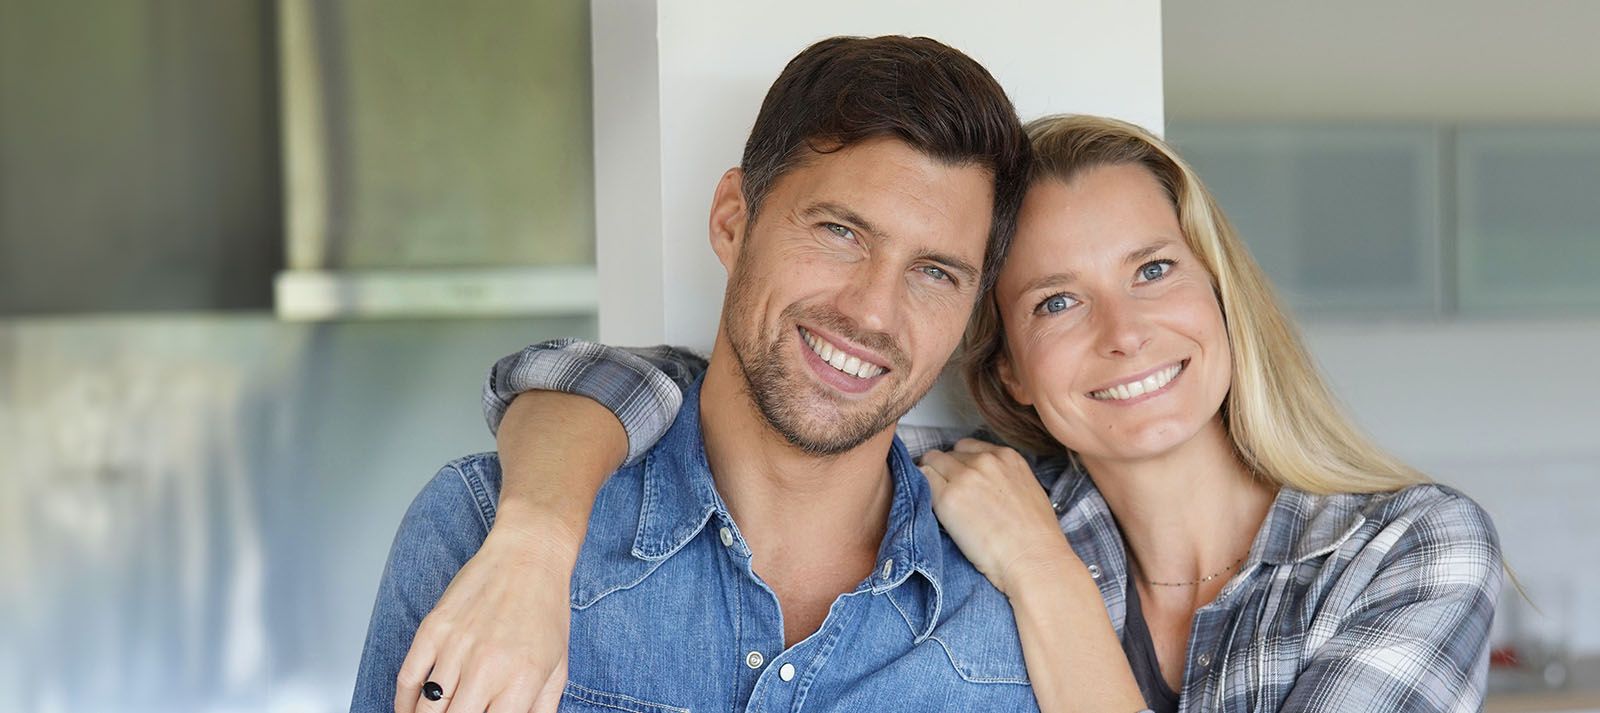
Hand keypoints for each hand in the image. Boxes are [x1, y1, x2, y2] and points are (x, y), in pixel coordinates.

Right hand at [395, 515, 575, 712]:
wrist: (528, 556)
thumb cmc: (546, 610)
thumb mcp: (558, 668)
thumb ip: (540, 711)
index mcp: (521, 681)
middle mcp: (486, 667)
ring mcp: (456, 647)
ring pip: (426, 709)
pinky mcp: (433, 629)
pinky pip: (407, 679)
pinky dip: (403, 702)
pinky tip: (410, 709)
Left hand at [918, 439, 1077, 595]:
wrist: (1033, 560)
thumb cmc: (1036, 538)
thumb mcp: (1026, 491)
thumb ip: (1002, 477)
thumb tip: (980, 484)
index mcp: (1007, 457)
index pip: (966, 447)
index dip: (959, 464)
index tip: (959, 481)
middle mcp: (985, 460)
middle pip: (946, 454)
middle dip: (944, 472)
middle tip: (949, 497)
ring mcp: (965, 477)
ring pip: (929, 462)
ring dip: (931, 480)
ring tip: (941, 505)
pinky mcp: (948, 498)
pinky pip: (922, 481)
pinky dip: (923, 492)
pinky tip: (934, 510)